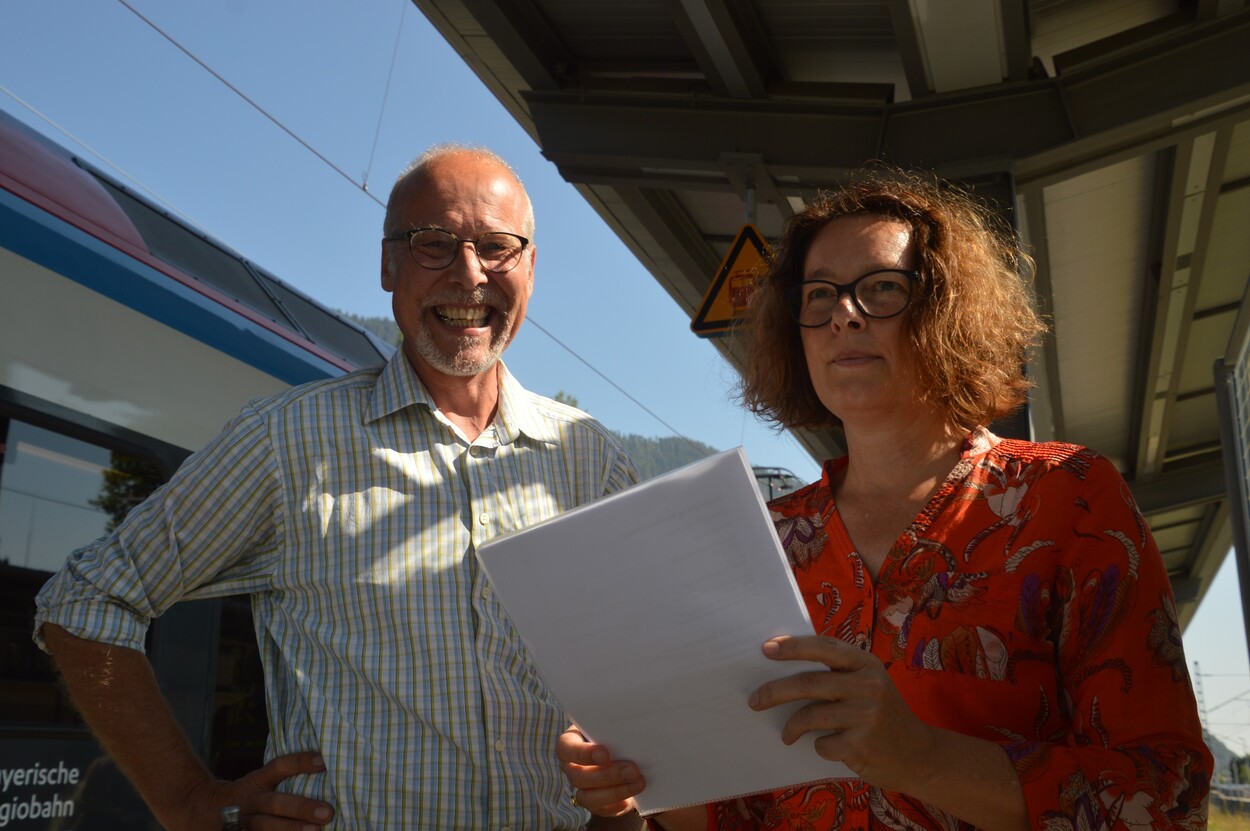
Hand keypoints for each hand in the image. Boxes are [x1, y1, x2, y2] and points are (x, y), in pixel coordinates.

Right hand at [175, 751, 333, 830]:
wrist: (196, 810)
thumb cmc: (241, 796)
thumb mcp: (256, 782)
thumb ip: (282, 781)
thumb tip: (322, 771)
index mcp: (255, 783)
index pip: (279, 767)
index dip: (300, 762)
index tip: (323, 761)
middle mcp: (250, 802)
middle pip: (276, 803)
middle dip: (301, 808)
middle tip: (327, 812)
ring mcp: (242, 822)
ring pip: (266, 826)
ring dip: (291, 829)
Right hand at [557, 727, 643, 816]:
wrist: (624, 753)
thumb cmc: (615, 732)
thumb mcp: (612, 726)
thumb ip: (615, 726)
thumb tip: (632, 726)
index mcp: (571, 743)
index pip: (566, 748)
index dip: (583, 754)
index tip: (605, 754)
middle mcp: (571, 767)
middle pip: (579, 776)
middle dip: (608, 775)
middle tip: (632, 769)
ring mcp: (581, 788)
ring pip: (589, 797)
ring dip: (616, 791)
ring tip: (639, 782)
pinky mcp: (595, 805)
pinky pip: (602, 810)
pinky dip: (618, 804)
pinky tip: (633, 798)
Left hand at [747, 635, 936, 791]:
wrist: (919, 755)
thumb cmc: (882, 714)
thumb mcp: (869, 683)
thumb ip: (838, 673)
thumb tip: (782, 664)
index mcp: (866, 663)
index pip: (824, 647)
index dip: (793, 646)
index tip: (766, 649)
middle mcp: (868, 685)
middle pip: (809, 683)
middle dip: (774, 691)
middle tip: (754, 700)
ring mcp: (867, 716)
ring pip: (810, 715)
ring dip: (791, 727)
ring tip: (787, 734)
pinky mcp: (862, 745)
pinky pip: (822, 744)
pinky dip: (819, 746)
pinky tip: (829, 747)